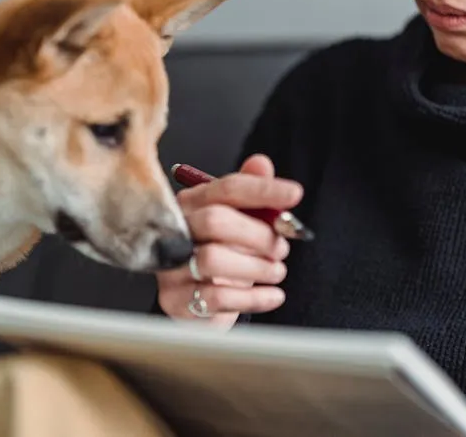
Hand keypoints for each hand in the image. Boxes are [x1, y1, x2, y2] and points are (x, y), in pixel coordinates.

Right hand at [155, 153, 302, 328]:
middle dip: (259, 235)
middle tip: (281, 247)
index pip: (226, 188)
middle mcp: (174, 230)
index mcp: (191, 203)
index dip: (262, 190)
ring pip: (213, 259)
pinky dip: (255, 297)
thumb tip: (261, 163)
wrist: (198, 302)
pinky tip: (273, 295)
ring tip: (276, 271)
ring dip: (257, 267)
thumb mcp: (239, 222)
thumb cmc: (222, 254)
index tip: (294, 193)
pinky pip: (217, 297)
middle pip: (215, 221)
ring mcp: (171, 266)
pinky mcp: (175, 300)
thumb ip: (250, 194)